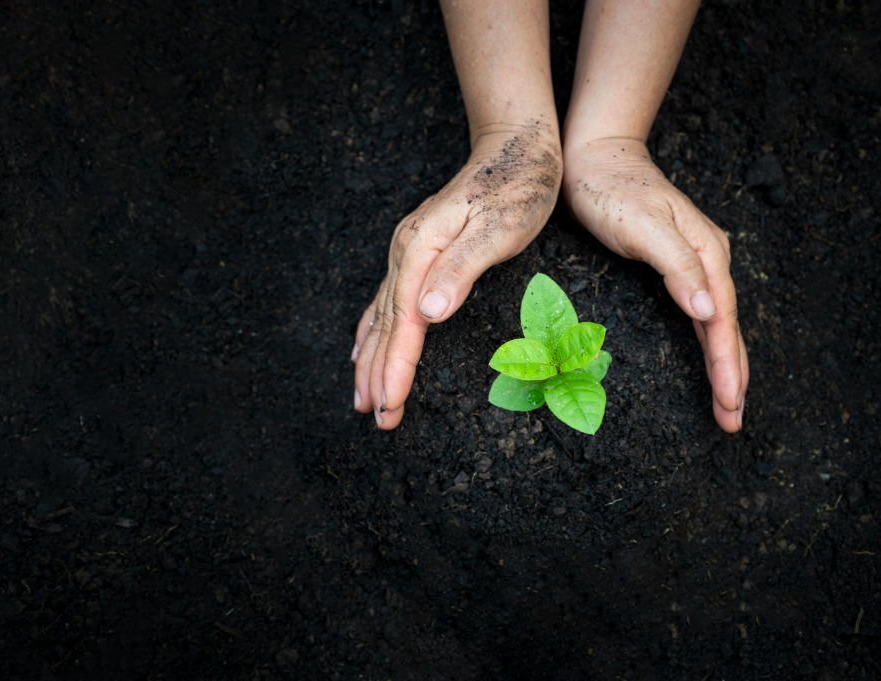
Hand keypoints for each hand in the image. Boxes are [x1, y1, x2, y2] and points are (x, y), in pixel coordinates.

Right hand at [353, 125, 561, 428]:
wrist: (516, 146)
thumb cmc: (517, 186)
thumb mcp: (498, 228)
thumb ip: (461, 269)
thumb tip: (428, 312)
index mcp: (421, 249)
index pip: (404, 321)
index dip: (395, 366)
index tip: (389, 404)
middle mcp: (407, 252)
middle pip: (386, 324)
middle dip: (378, 374)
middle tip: (375, 419)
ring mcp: (410, 252)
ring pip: (382, 317)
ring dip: (371, 359)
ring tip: (362, 398)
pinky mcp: (420, 253)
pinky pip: (387, 301)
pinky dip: (373, 331)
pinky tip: (363, 346)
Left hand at [563, 137, 747, 431]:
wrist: (594, 158)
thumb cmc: (612, 190)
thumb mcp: (642, 226)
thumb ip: (677, 266)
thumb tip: (709, 310)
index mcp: (706, 252)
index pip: (722, 318)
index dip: (727, 363)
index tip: (731, 400)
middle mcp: (708, 259)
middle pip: (725, 326)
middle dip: (731, 375)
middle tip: (732, 420)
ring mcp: (694, 262)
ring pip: (715, 323)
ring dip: (724, 364)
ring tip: (728, 404)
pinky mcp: (676, 265)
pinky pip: (700, 313)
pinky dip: (707, 342)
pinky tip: (712, 360)